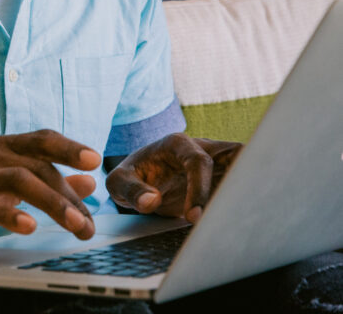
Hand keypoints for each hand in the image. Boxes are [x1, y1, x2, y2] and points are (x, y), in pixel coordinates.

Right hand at [0, 129, 100, 246]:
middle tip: (89, 223)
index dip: (68, 147)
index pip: (41, 140)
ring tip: (75, 226)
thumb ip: (47, 179)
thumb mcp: (9, 182)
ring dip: (52, 204)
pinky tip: (29, 226)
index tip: (95, 160)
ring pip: (19, 182)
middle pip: (38, 167)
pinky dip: (9, 214)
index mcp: (3, 147)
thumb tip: (88, 182)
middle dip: (68, 196)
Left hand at [106, 133, 240, 221]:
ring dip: (248, 193)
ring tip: (241, 221)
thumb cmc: (132, 177)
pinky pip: (246, 186)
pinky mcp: (228, 178)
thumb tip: (151, 201)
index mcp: (177, 144)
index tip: (193, 216)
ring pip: (248, 171)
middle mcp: (203, 148)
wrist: (143, 180)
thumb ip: (130, 190)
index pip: (198, 161)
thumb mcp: (118, 182)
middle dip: (236, 188)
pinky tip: (241, 222)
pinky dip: (247, 201)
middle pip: (236, 159)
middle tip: (228, 219)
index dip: (199, 188)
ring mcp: (219, 162)